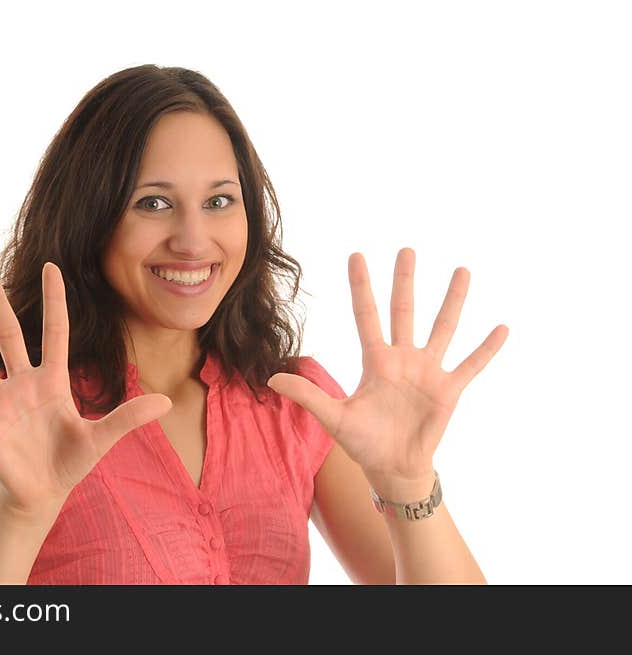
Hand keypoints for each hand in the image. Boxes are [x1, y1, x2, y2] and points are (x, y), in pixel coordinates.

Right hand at [0, 262, 172, 520]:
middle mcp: (23, 384)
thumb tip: (167, 402)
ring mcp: (0, 403)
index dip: (54, 301)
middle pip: (8, 335)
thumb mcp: (102, 437)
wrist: (44, 492)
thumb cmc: (71, 460)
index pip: (54, 331)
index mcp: (53, 380)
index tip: (51, 266)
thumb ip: (129, 417)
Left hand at [267, 248, 507, 483]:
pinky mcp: (449, 389)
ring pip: (442, 328)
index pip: (365, 315)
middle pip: (403, 311)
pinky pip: (471, 364)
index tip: (357, 255)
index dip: (361, 286)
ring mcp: (427, 371)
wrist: (393, 468)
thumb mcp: (334, 418)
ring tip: (461, 271)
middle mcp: (402, 358)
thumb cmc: (363, 442)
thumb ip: (308, 396)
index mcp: (375, 361)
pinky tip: (501, 327)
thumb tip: (271, 379)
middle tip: (407, 249)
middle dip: (404, 281)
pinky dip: (486, 348)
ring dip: (452, 301)